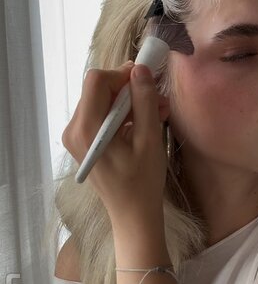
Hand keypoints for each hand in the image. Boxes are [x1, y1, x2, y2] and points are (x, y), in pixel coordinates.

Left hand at [62, 62, 169, 227]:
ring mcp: (75, 136)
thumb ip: (144, 101)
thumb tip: (140, 68)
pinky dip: (122, 114)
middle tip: (158, 102)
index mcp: (86, 129)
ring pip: (101, 100)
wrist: (132, 215)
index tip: (146, 85)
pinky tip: (143, 124)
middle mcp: (73, 129)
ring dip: (129, 102)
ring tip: (157, 113)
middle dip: (129, 90)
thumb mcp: (149, 139)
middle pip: (97, 89)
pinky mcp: (82, 141)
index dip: (122, 76)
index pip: (96, 80)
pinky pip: (100, 114)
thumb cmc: (143, 182)